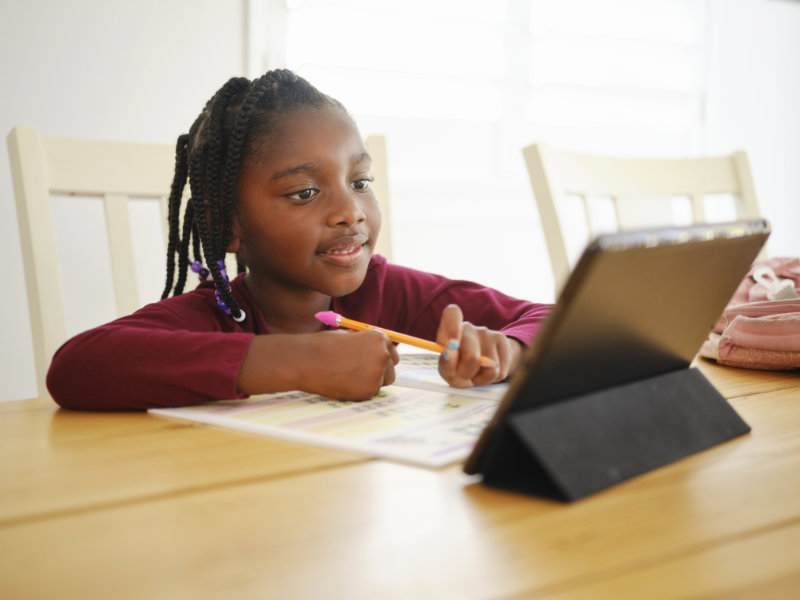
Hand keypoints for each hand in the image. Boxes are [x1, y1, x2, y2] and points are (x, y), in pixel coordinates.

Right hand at [238, 329, 398, 400]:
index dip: (381, 360)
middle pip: (390, 370)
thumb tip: (375, 353)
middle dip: (378, 374)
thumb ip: (364, 344)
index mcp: (379, 338)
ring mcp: (378, 372)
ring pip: (380, 383)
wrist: (306, 360)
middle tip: (358, 375)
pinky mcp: (369, 389)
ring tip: (346, 377)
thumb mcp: (347, 336)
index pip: (392, 353)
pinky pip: (369, 394)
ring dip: (368, 383)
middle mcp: (383, 354)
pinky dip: (358, 392)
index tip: (373, 365)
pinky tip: (342, 383)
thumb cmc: (322, 347)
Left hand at [435, 304, 522, 387]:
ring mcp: (486, 332)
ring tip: (475, 372)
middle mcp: (468, 327)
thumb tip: (450, 353)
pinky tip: (486, 370)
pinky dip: (491, 378)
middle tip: (463, 374)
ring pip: (489, 367)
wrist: (483, 368)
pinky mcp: (501, 340)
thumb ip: (446, 362)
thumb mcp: (448, 369)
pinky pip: (499, 371)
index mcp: (448, 329)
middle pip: (472, 356)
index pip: (451, 313)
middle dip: (467, 373)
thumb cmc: (459, 367)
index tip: (453, 344)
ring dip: (480, 377)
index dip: (452, 327)